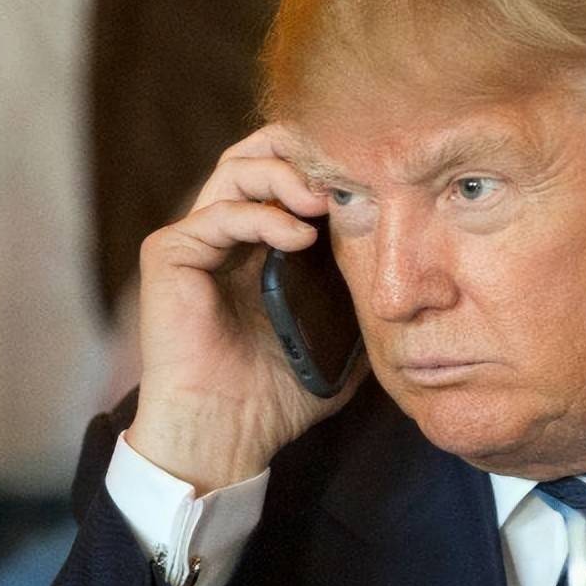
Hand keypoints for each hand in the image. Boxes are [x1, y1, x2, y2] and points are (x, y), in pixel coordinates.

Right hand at [125, 125, 366, 493]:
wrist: (229, 433)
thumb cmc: (278, 395)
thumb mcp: (339, 341)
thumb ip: (362, 304)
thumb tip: (414, 288)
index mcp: (263, 248)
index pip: (288, 178)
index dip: (325, 167)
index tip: (371, 176)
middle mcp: (227, 235)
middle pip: (258, 157)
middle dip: (302, 152)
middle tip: (344, 172)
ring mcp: (196, 242)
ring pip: (236, 170)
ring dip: (286, 175)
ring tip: (324, 200)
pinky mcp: (171, 255)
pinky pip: (219, 214)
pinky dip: (263, 215)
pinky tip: (300, 235)